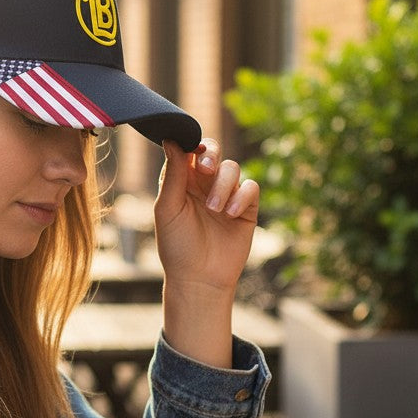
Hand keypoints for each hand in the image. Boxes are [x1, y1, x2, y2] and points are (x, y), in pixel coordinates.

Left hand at [155, 138, 259, 293]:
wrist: (199, 278)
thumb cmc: (177, 245)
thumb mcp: (167, 208)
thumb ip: (172, 174)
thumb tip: (170, 139)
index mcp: (181, 181)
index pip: (188, 150)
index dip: (190, 143)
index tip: (189, 149)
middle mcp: (203, 184)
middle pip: (212, 151)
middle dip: (210, 154)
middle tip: (205, 169)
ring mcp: (226, 194)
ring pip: (232, 168)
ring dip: (223, 185)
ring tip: (214, 209)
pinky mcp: (246, 208)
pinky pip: (250, 188)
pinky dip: (241, 196)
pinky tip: (230, 213)